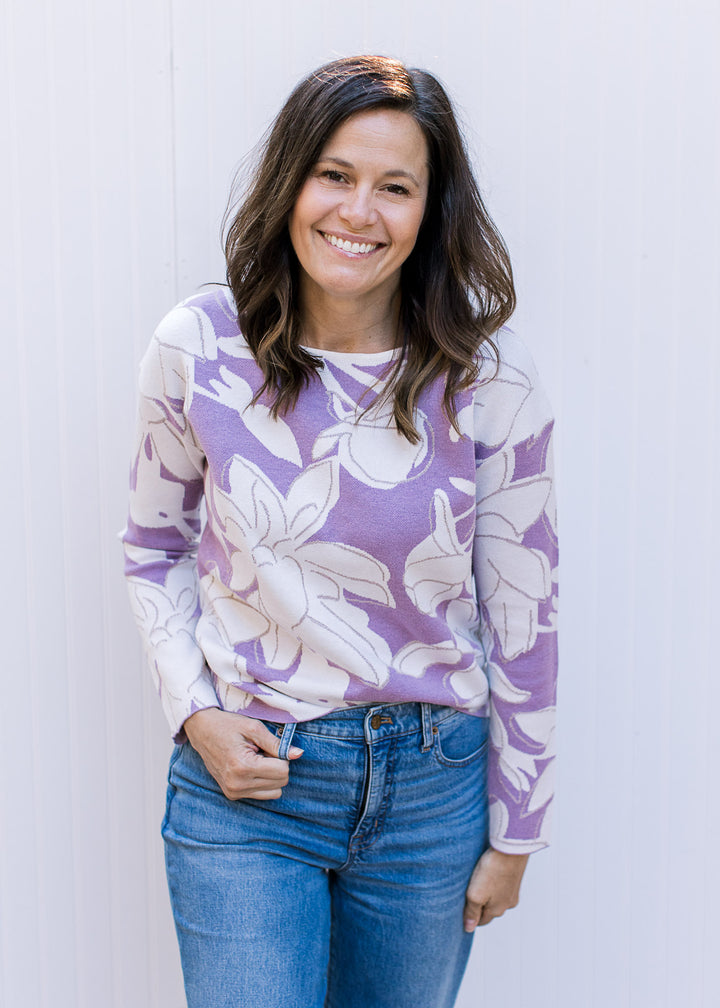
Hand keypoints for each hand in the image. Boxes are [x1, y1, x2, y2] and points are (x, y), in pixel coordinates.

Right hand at [183, 707, 302, 800]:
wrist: (201, 730)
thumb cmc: (227, 725)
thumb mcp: (254, 728)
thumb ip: (277, 744)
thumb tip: (299, 754)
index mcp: (243, 767)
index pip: (283, 771)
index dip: (282, 756)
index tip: (268, 746)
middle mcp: (237, 784)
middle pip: (281, 782)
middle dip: (277, 766)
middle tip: (261, 751)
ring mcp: (233, 792)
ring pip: (274, 792)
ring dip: (271, 776)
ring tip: (255, 759)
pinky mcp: (232, 795)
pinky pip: (262, 794)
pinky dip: (262, 782)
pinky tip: (250, 767)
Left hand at [463, 848, 528, 930]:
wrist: (510, 849)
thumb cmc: (492, 871)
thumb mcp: (475, 894)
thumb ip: (472, 912)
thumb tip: (469, 928)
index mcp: (497, 910)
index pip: (481, 921)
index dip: (470, 915)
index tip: (461, 906)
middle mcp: (508, 904)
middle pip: (489, 909)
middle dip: (479, 904)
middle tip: (468, 891)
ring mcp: (513, 891)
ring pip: (496, 897)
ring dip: (487, 892)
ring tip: (478, 880)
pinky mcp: (515, 878)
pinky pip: (502, 885)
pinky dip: (494, 882)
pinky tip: (489, 872)